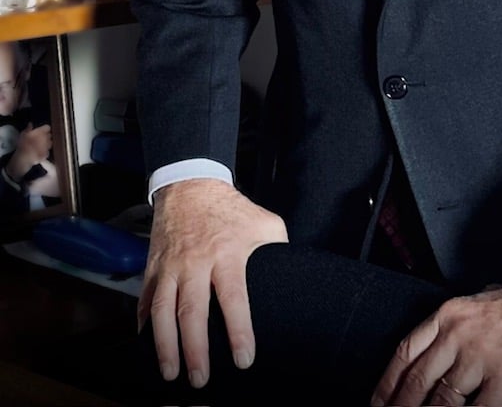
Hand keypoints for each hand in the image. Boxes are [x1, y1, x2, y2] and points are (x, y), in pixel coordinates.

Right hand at [7, 123, 51, 180]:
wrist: (23, 158)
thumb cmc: (22, 144)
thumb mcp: (23, 134)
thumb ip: (28, 128)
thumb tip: (30, 123)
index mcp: (41, 132)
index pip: (47, 127)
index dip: (44, 129)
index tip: (41, 131)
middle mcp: (46, 138)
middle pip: (49, 135)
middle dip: (46, 136)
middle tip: (40, 139)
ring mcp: (47, 146)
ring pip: (50, 143)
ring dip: (47, 143)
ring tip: (40, 146)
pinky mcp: (47, 154)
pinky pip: (47, 151)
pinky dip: (45, 152)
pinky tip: (39, 152)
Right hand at [138, 178, 287, 389]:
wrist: (191, 185)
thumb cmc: (232, 210)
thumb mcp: (263, 223)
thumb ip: (277, 250)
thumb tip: (293, 276)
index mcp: (228, 253)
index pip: (234, 297)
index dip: (239, 330)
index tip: (244, 359)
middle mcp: (196, 262)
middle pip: (193, 311)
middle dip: (196, 349)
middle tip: (201, 379)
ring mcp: (171, 266)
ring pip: (163, 311)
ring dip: (165, 346)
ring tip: (171, 374)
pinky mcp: (153, 268)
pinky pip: (145, 302)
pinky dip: (144, 328)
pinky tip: (148, 348)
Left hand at [370, 283, 501, 406]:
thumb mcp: (481, 301)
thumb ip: (459, 323)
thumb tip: (443, 344)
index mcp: (449, 315)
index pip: (406, 352)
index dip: (387, 383)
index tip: (378, 402)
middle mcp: (457, 335)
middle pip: (417, 381)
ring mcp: (478, 358)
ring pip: (441, 400)